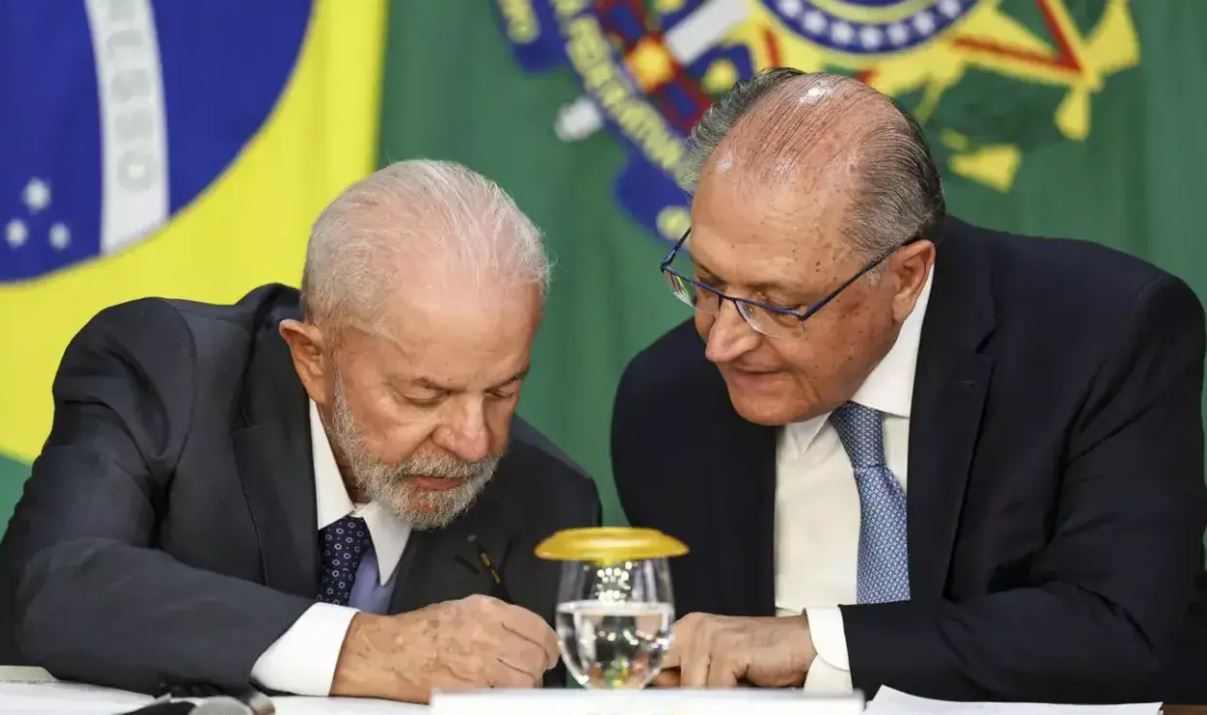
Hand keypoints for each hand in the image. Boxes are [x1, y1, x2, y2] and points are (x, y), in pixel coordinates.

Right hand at [330, 594, 559, 702]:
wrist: (388, 652)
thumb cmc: (421, 630)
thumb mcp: (462, 608)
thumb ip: (496, 618)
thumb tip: (523, 634)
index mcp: (487, 610)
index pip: (536, 627)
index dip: (549, 644)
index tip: (550, 652)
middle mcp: (487, 634)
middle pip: (535, 656)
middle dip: (539, 666)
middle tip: (534, 671)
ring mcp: (479, 663)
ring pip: (525, 679)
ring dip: (526, 684)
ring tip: (517, 684)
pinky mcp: (469, 690)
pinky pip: (503, 697)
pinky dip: (507, 697)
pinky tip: (500, 693)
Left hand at [653, 613, 816, 687]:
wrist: (803, 646)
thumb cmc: (763, 658)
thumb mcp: (716, 668)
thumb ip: (687, 676)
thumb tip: (655, 687)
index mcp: (686, 629)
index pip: (651, 658)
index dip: (647, 679)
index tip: (639, 688)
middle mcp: (693, 628)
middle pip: (666, 676)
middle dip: (682, 692)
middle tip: (720, 684)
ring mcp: (709, 636)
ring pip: (692, 689)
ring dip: (715, 696)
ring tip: (738, 685)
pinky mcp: (728, 649)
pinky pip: (716, 690)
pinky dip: (732, 697)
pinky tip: (747, 684)